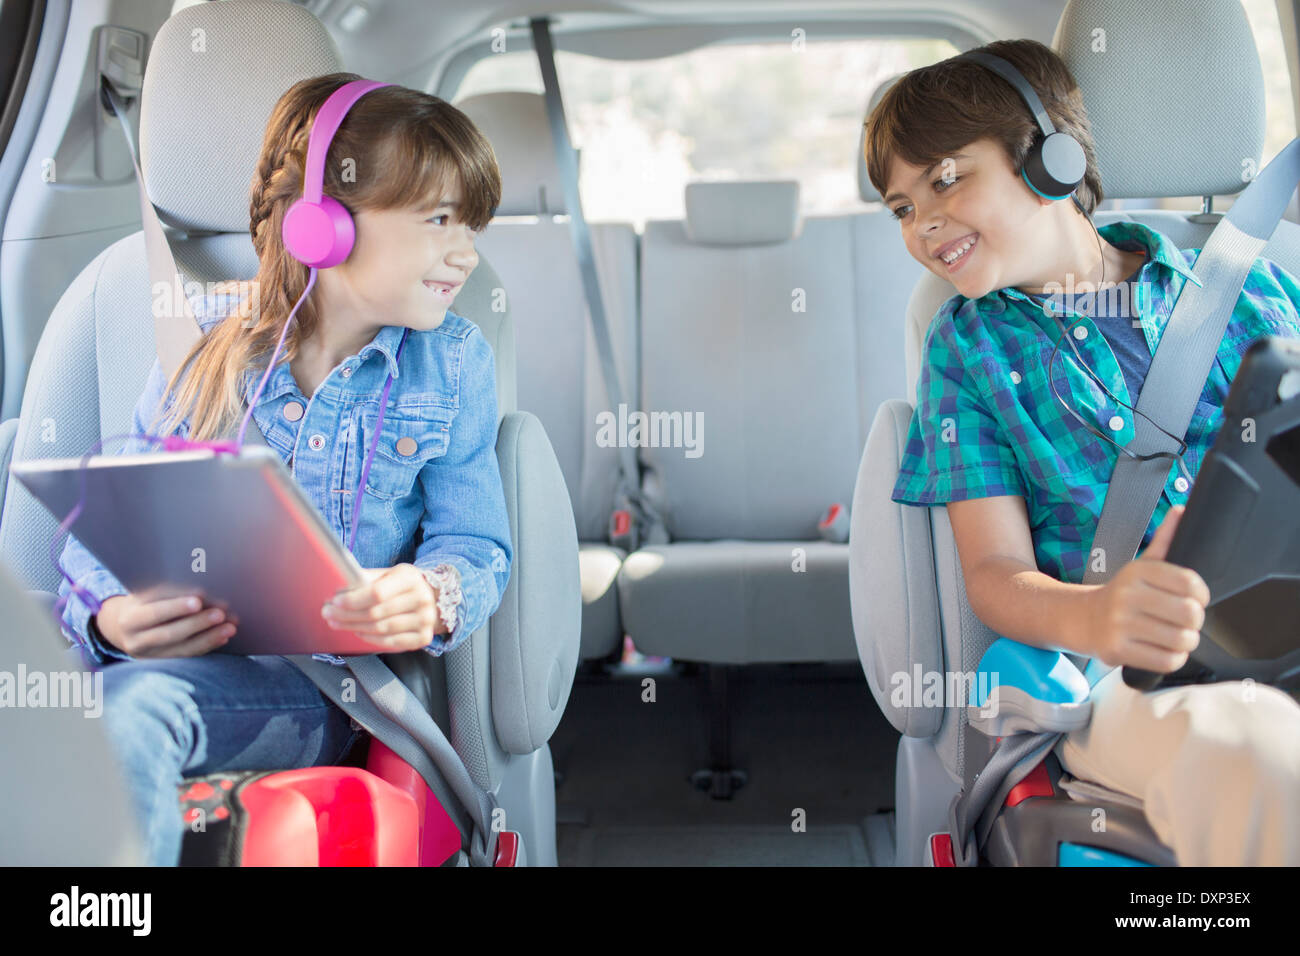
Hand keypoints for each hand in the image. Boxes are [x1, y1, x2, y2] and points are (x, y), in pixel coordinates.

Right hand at [94, 592, 234, 657]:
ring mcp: (149, 656)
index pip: (153, 613)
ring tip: (230, 627)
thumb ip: (166, 592)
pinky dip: (207, 646)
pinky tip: (223, 637)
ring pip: (182, 649)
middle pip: (169, 634)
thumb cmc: (144, 602)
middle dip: (197, 624)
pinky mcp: (163, 664)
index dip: (175, 608)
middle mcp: (136, 641)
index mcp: (129, 619)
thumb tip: (200, 586)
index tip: (198, 601)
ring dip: (209, 637)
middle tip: (220, 614)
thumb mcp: (146, 594)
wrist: (128, 627)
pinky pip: (188, 656)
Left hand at [322, 564, 445, 651]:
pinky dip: (370, 639)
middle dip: (347, 615)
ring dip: (354, 628)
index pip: (377, 593)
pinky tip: (357, 632)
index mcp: (411, 578)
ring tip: (337, 623)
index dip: (353, 600)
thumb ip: (367, 579)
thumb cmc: (403, 585)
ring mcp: (425, 620)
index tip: (334, 601)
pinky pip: (390, 642)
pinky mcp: (424, 637)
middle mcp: (422, 599)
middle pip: (376, 613)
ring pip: (381, 629)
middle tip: (327, 614)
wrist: (434, 598)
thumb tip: (339, 588)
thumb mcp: (389, 574)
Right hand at [1082, 505, 1210, 671]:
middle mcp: (1126, 596)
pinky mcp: (1116, 650)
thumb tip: (1183, 510)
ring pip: (1181, 640)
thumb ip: (1165, 539)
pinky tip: (1161, 649)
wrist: (1081, 618)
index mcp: (1137, 572)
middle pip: (1190, 614)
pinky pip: (1165, 661)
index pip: (1190, 582)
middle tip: (1183, 621)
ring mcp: (1119, 624)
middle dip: (1194, 622)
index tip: (1194, 599)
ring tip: (1173, 636)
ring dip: (1185, 642)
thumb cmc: (1121, 594)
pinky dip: (1171, 658)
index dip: (1201, 595)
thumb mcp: (1141, 565)